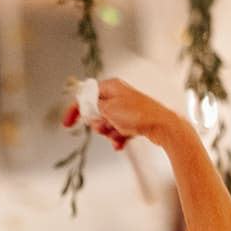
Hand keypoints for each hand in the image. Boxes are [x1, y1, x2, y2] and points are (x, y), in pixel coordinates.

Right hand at [66, 78, 184, 149]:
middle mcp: (118, 95)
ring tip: (118, 135)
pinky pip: (118, 131)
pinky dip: (118, 138)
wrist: (163, 127)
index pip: (86, 96)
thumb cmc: (139, 115)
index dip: (75, 109)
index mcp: (111, 87)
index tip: (68, 123)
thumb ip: (93, 108)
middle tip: (105, 126)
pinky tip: (121, 143)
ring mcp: (126, 108)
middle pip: (96, 112)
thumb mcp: (108, 109)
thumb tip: (85, 109)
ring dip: (109, 133)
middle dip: (98, 124)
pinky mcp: (133, 120)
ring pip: (107, 124)